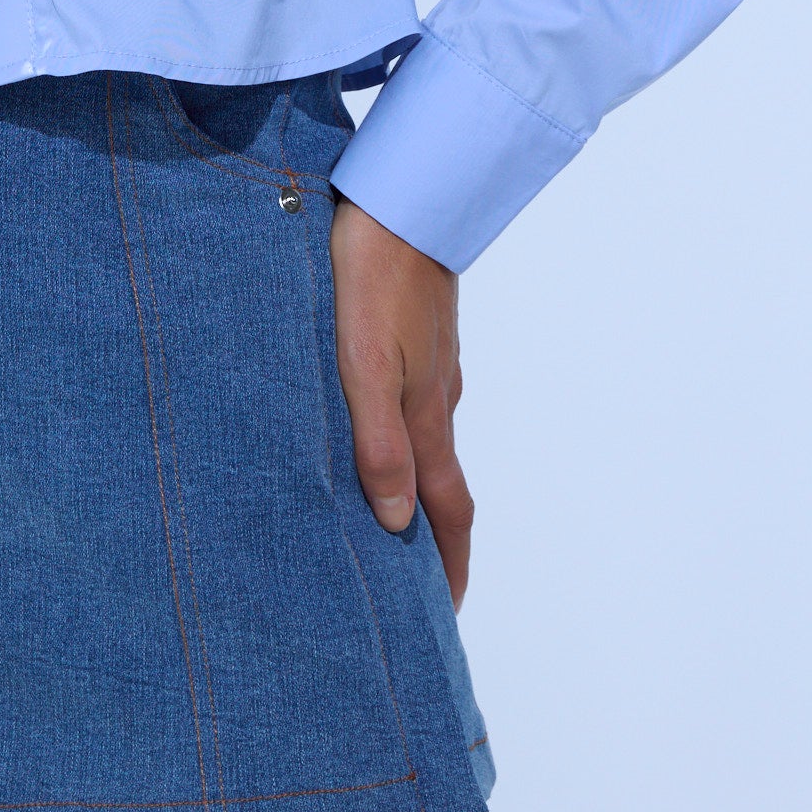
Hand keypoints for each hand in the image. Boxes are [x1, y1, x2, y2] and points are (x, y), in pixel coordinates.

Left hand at [329, 193, 473, 604]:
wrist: (403, 195)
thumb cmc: (373, 274)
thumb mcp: (364, 363)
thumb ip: (379, 442)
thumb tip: (397, 523)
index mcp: (426, 414)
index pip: (446, 512)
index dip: (448, 567)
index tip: (442, 616)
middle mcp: (435, 396)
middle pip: (443, 485)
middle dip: (435, 540)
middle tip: (416, 584)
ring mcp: (430, 363)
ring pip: (428, 441)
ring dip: (417, 488)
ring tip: (389, 517)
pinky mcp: (416, 333)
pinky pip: (415, 402)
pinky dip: (404, 437)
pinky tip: (376, 427)